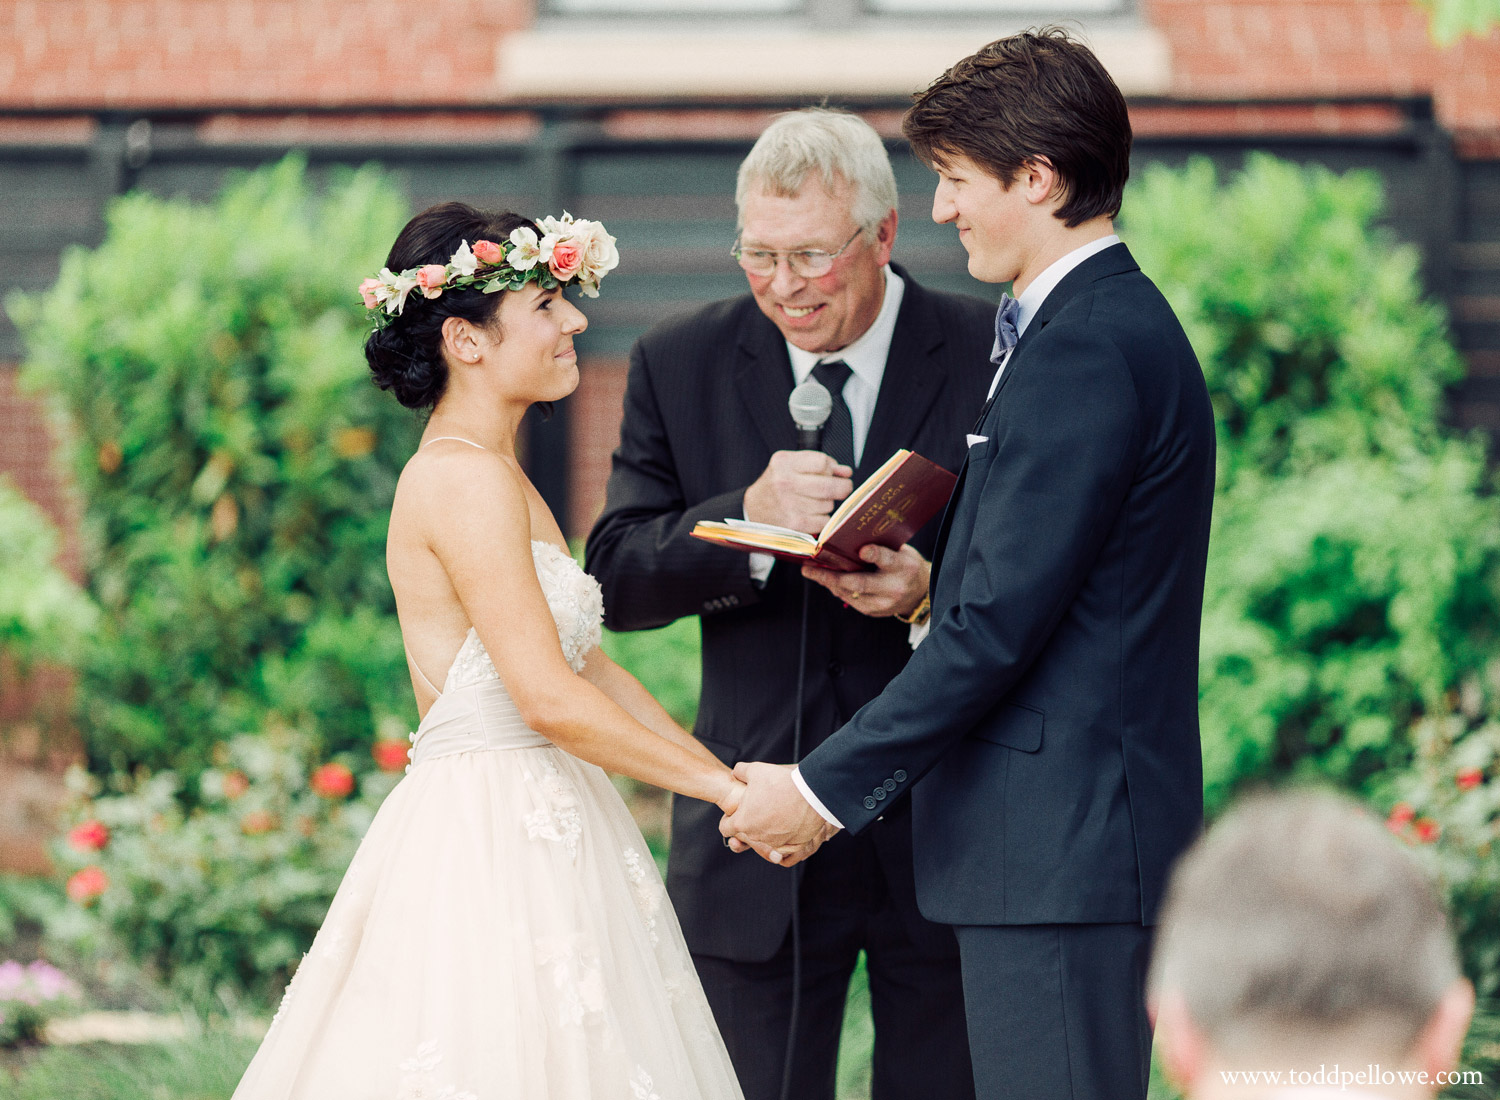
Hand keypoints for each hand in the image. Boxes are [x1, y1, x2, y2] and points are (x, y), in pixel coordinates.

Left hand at [719, 761, 837, 865]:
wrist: (812, 792)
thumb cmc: (782, 782)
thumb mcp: (755, 770)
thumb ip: (740, 772)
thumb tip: (736, 772)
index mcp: (742, 822)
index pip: (725, 828)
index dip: (729, 819)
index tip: (736, 812)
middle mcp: (757, 837)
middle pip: (746, 834)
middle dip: (750, 822)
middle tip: (760, 808)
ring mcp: (776, 844)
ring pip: (766, 840)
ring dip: (768, 829)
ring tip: (777, 813)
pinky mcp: (793, 846)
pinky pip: (785, 847)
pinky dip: (786, 837)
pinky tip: (789, 824)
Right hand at [744, 451, 853, 535]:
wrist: (753, 509)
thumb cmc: (776, 485)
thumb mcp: (791, 465)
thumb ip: (820, 464)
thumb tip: (846, 472)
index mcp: (784, 463)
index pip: (822, 462)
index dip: (830, 468)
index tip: (829, 473)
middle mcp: (785, 482)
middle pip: (829, 485)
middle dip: (842, 487)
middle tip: (843, 488)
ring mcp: (789, 504)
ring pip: (828, 504)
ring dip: (828, 504)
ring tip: (814, 502)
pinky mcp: (794, 524)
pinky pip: (824, 521)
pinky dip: (822, 519)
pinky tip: (811, 514)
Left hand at [803, 543, 929, 618]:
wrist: (919, 594)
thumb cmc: (905, 565)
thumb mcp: (902, 551)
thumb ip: (881, 546)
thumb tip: (850, 535)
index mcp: (904, 567)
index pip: (887, 560)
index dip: (874, 554)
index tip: (862, 549)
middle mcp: (893, 588)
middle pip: (860, 582)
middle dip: (832, 575)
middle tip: (810, 568)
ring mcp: (883, 603)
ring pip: (849, 593)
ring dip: (827, 582)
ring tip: (810, 571)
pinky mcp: (872, 611)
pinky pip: (849, 599)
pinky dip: (835, 588)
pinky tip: (824, 579)